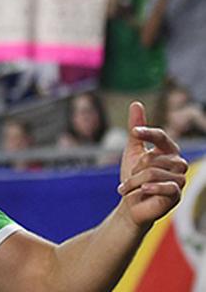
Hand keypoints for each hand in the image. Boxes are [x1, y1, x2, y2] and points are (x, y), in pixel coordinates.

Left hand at [117, 102, 187, 228]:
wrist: (131, 204)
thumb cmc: (134, 177)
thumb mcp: (132, 151)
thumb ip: (136, 130)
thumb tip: (136, 103)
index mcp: (168, 151)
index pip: (161, 136)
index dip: (148, 132)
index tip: (135, 132)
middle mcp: (177, 163)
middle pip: (151, 158)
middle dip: (134, 169)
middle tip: (129, 179)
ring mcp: (179, 179)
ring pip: (152, 173)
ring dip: (134, 182)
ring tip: (128, 189)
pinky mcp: (177, 194)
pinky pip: (165, 187)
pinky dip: (150, 188)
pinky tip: (142, 191)